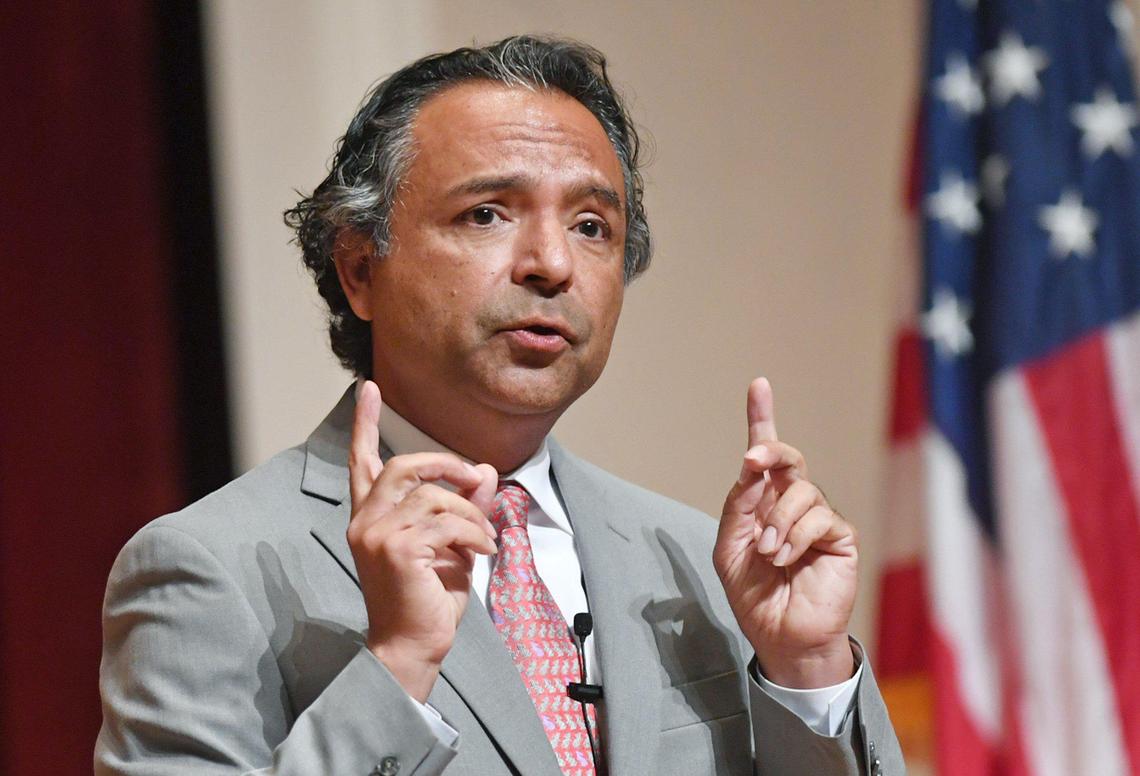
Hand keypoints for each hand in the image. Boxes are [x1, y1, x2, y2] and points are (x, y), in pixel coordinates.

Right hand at [347, 380, 498, 700]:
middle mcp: (365, 520)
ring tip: (485, 539)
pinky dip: (475, 533)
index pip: (362, 461)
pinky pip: (448, 520)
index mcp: (370, 516)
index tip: (369, 387)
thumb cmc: (429, 598)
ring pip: (435, 496)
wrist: (414, 644)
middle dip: (447, 464)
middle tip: (476, 479)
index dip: (366, 423)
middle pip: (404, 465)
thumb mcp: (453, 545)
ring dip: (472, 514)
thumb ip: (465, 508)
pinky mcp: (396, 548)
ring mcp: (377, 533)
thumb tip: (485, 471)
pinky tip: (483, 552)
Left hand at [713, 377, 857, 687]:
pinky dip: (795, 537)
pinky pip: (819, 518)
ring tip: (769, 554)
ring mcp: (818, 518)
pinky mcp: (840, 536)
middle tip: (752, 460)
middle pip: (787, 459)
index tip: (758, 385)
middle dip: (770, 450)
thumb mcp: (729, 548)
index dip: (762, 417)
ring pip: (800, 491)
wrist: (780, 635)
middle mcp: (792, 504)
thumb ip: (737, 507)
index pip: (765, 455)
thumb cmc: (754, 593)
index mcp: (763, 502)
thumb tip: (751, 470)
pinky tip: (787, 559)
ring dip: (776, 522)